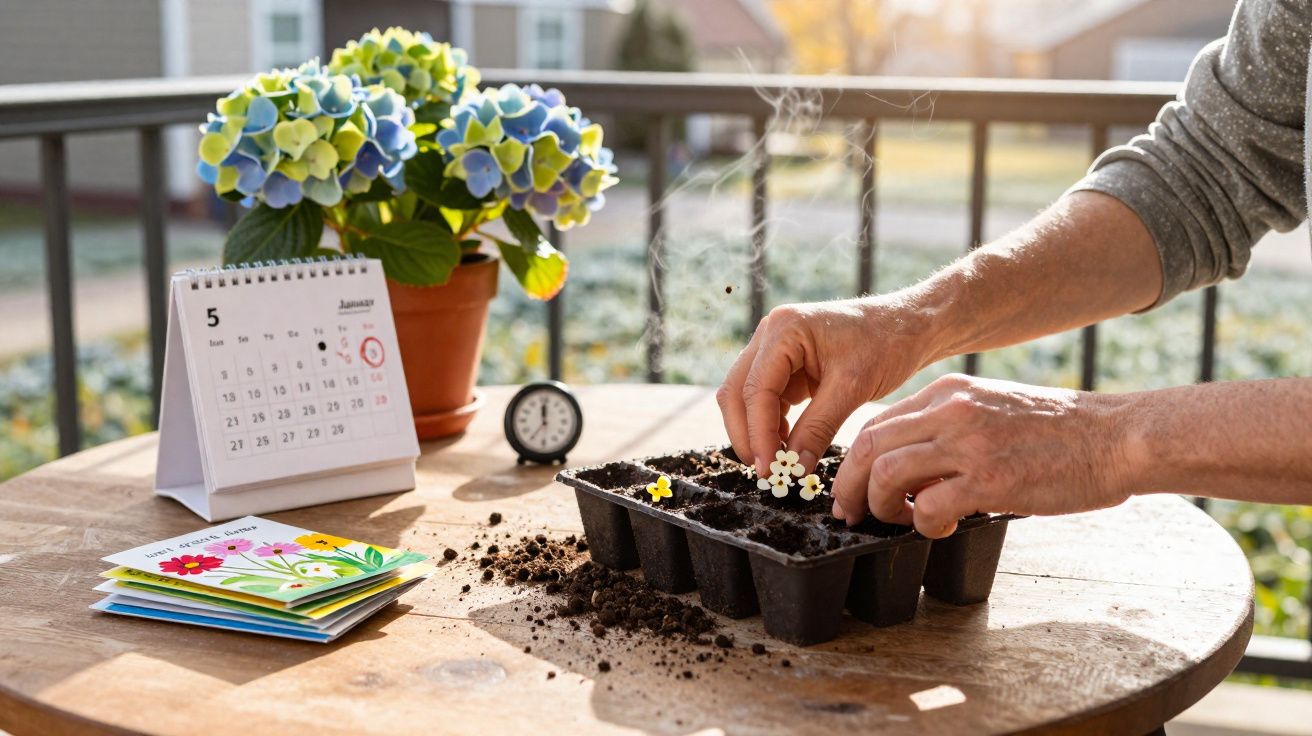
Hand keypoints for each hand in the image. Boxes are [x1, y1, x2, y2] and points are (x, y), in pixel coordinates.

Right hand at [716, 298, 936, 478]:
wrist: (907, 327)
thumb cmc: (886, 345)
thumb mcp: (853, 388)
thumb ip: (818, 428)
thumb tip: (794, 467)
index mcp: (784, 329)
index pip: (756, 390)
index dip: (758, 434)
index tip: (769, 469)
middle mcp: (771, 333)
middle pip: (736, 392)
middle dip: (746, 434)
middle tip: (766, 472)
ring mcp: (773, 347)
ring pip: (744, 397)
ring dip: (756, 431)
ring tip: (778, 463)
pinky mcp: (784, 364)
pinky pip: (765, 399)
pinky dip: (770, 424)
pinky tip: (787, 446)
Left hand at [831, 373, 1133, 537]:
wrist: (1118, 437)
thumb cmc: (1061, 432)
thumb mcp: (992, 410)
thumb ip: (949, 428)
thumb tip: (911, 468)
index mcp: (949, 392)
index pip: (877, 423)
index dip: (855, 462)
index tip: (852, 489)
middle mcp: (952, 410)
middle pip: (869, 446)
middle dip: (849, 487)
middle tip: (852, 515)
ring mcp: (970, 443)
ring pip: (887, 474)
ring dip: (881, 506)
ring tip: (902, 521)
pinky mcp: (991, 479)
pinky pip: (929, 505)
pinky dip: (924, 524)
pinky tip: (943, 526)